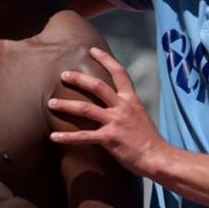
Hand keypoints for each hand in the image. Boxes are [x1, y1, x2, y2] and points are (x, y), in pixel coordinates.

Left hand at [48, 47, 165, 176]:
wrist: (158, 158)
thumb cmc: (149, 139)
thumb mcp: (140, 115)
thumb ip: (126, 106)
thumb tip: (113, 100)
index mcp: (131, 100)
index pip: (119, 73)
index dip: (106, 59)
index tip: (92, 50)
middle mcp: (122, 107)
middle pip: (97, 86)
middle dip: (78, 79)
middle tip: (63, 75)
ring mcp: (115, 122)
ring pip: (85, 109)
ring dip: (65, 105)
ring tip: (50, 103)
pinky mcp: (109, 139)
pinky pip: (84, 136)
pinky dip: (67, 137)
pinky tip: (53, 137)